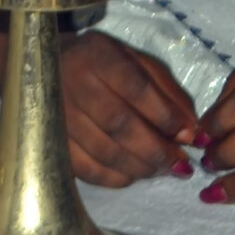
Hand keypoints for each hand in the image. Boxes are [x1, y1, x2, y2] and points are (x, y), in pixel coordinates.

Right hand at [62, 33, 197, 186]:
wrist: (44, 66)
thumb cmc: (100, 64)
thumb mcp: (135, 62)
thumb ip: (166, 92)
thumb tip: (189, 133)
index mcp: (97, 56)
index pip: (136, 89)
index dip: (166, 117)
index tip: (189, 136)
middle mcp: (72, 84)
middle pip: (119, 125)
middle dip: (156, 150)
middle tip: (180, 164)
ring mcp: (56, 116)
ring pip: (103, 151)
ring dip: (140, 167)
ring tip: (161, 170)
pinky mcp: (49, 142)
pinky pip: (85, 169)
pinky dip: (114, 178)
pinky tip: (132, 175)